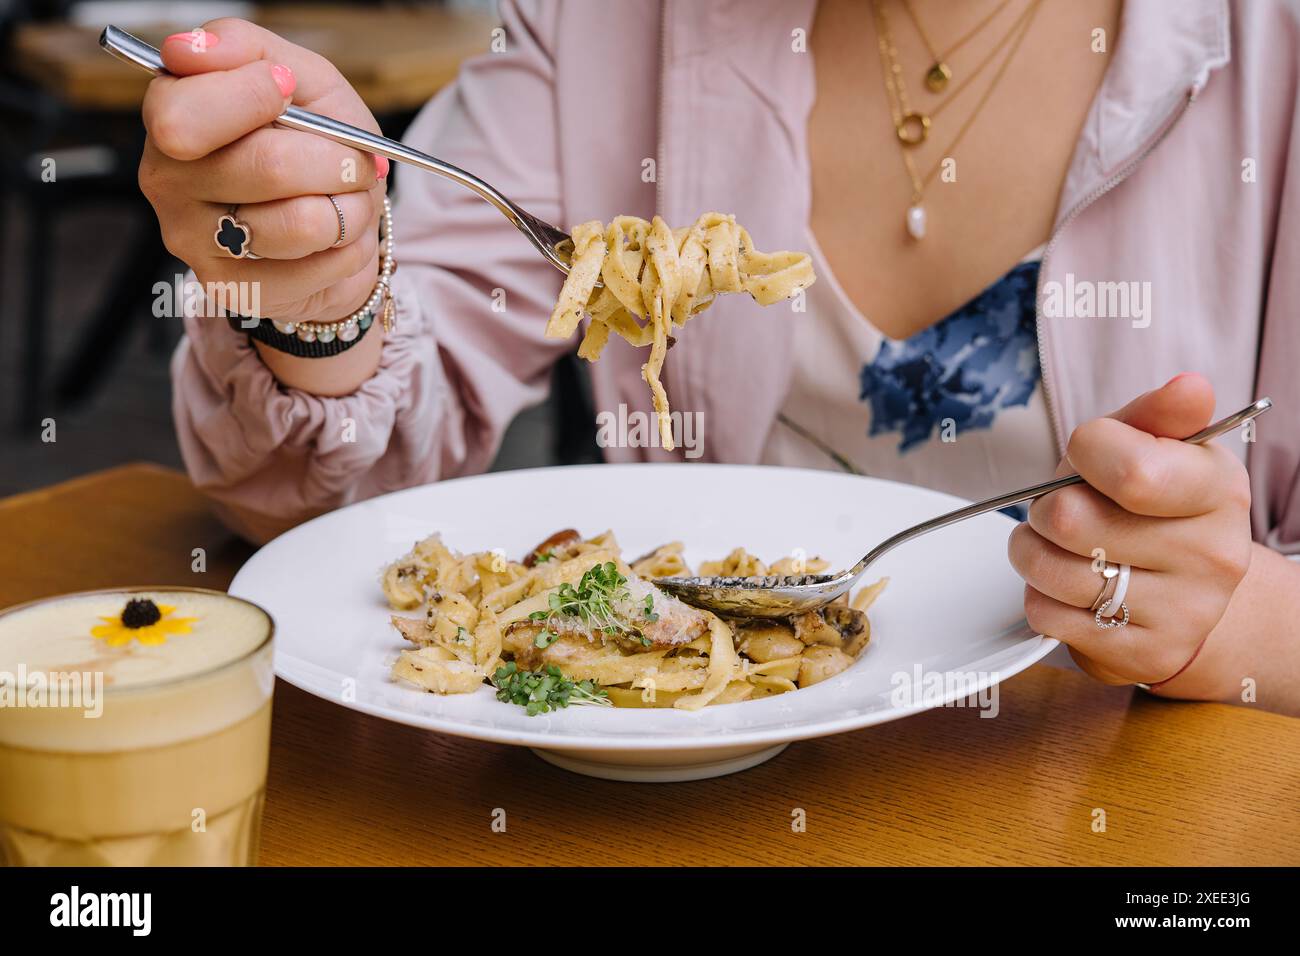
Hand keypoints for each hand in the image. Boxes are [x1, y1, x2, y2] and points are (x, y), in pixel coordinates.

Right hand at [138, 20, 387, 324]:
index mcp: (171, 116)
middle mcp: (168, 180)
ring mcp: (194, 241)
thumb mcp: (300, 78)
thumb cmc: (312, 142)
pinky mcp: (233, 289)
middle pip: (266, 167)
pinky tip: (336, 238)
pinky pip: (318, 267)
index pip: (185, 114)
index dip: (254, 96)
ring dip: (350, 207)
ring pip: (300, 223)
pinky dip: (350, 248)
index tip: (288, 88)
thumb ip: (248, 48)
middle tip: (352, 159)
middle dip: (335, 160)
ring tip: (347, 200)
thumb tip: (189, 48)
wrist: (336, 219)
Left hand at [1008, 373, 1253, 685]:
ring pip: (1051, 571)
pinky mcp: (1143, 655)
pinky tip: (1066, 588)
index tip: (1086, 456)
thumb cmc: (1152, 508)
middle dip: (1045, 507)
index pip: (1130, 470)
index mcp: (1219, 490)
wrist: (1185, 593)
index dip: (1084, 453)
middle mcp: (1213, 556)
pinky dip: (1039, 597)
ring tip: (1058, 547)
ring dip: (1033, 553)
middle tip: (1063, 510)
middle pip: (1070, 519)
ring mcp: (1184, 613)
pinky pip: (1047, 616)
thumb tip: (1190, 388)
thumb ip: (1156, 415)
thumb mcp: (1156, 448)